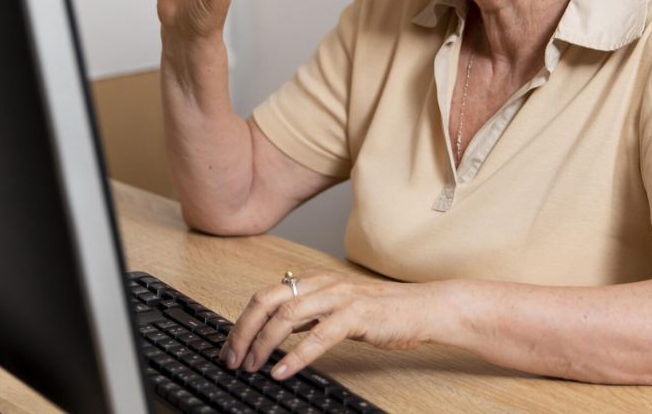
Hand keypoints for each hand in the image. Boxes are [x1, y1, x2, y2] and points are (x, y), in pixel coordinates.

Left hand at [219, 271, 438, 380]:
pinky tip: (283, 371)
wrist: (421, 309)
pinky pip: (319, 335)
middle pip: (268, 301)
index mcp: (313, 280)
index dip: (242, 322)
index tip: (230, 348)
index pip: (265, 296)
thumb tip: (273, 333)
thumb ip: (306, 315)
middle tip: (232, 359)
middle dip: (244, 331)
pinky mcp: (357, 315)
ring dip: (264, 344)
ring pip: (288, 316)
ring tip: (252, 366)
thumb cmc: (380, 312)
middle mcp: (322, 283)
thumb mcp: (334, 308)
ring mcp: (339, 297)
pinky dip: (296, 355)